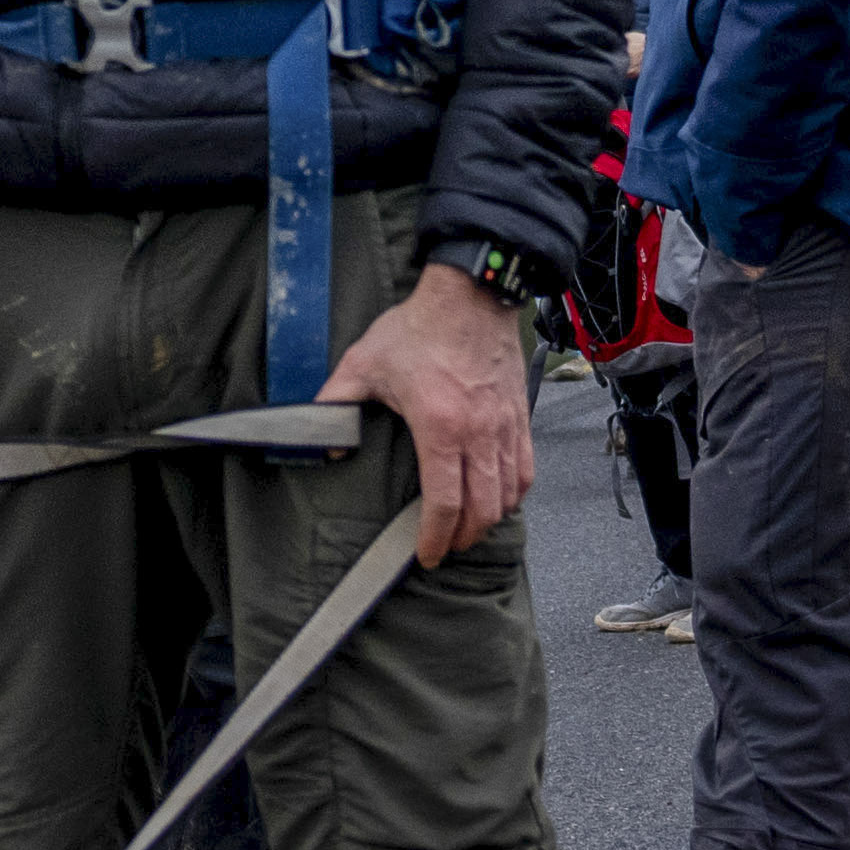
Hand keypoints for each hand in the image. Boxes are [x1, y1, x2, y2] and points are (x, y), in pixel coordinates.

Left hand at [330, 262, 536, 564]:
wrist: (470, 295)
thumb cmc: (419, 327)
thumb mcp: (364, 362)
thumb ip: (335, 403)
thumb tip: (323, 444)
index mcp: (440, 427)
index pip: (444, 503)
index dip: (435, 538)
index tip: (426, 555)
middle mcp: (479, 434)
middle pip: (482, 509)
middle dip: (463, 537)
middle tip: (445, 546)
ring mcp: (505, 427)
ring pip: (508, 494)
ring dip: (490, 519)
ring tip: (469, 528)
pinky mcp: (520, 416)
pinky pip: (527, 469)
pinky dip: (514, 493)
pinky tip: (500, 498)